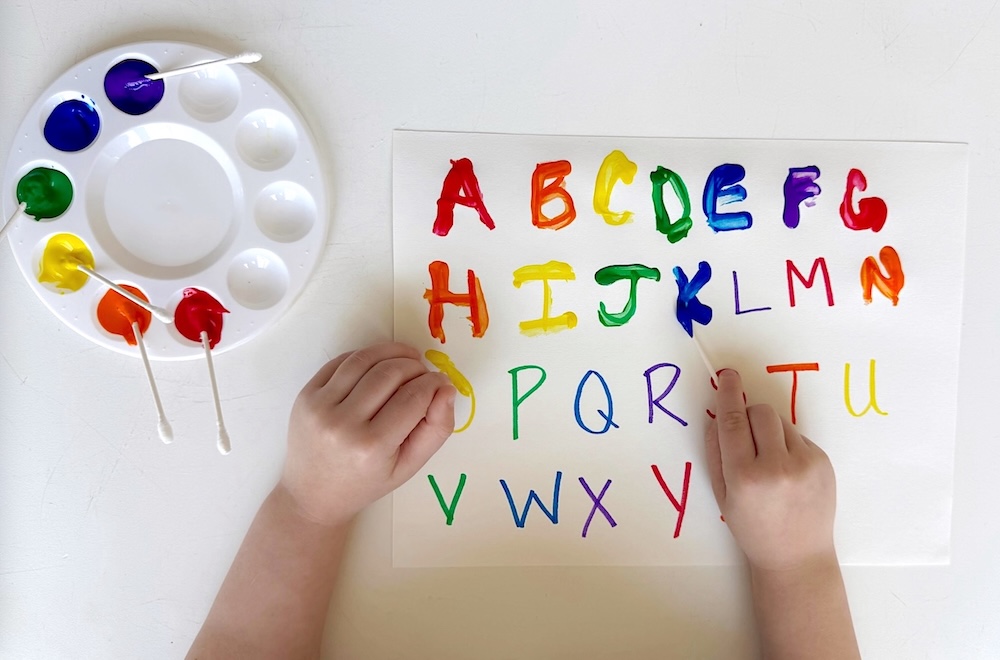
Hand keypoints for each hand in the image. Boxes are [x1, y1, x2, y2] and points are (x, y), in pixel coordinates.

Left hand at [280, 342, 455, 525]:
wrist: (313, 494)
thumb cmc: (366, 482)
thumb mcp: (409, 466)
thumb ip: (436, 429)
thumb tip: (447, 389)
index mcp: (371, 446)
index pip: (413, 397)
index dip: (434, 383)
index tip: (442, 382)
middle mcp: (342, 423)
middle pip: (390, 373)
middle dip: (416, 367)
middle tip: (425, 374)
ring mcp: (319, 406)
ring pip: (365, 360)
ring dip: (393, 353)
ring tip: (408, 360)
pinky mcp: (306, 394)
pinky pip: (341, 361)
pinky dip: (367, 356)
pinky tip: (380, 363)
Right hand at [705, 369, 836, 571]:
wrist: (796, 556)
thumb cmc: (752, 527)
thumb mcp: (722, 494)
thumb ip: (716, 452)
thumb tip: (718, 416)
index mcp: (744, 476)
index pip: (733, 422)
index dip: (728, 395)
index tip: (727, 376)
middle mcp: (776, 467)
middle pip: (760, 413)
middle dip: (750, 415)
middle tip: (747, 435)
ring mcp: (804, 464)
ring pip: (781, 423)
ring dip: (770, 432)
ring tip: (770, 462)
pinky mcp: (823, 463)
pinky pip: (799, 437)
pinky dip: (789, 445)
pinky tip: (788, 472)